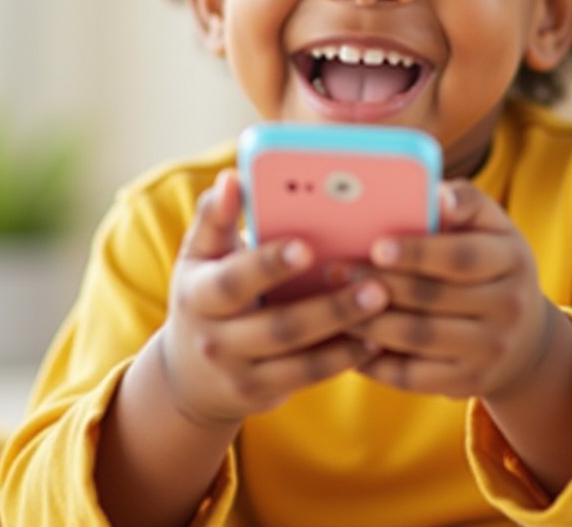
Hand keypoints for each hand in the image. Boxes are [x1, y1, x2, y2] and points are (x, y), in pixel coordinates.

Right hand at [158, 170, 389, 428]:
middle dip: (329, 308)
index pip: (233, 282)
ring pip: (299, 360)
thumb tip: (233, 177)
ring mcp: (238, 374)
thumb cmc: (206, 292)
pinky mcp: (262, 395)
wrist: (187, 373)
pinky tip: (377, 338)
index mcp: (198, 295)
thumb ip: (216, 215)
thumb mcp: (200, 254)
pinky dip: (344, 359)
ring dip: (345, 334)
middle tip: (376, 285)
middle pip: (278, 327)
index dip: (269, 264)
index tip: (307, 245)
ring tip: (384, 307)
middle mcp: (214, 341)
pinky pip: (308, 379)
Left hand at [349, 182, 554, 400]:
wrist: (525, 335)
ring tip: (333, 304)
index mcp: (513, 258)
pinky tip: (348, 342)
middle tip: (335, 271)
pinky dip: (376, 361)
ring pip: (418, 337)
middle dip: (379, 284)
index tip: (376, 245)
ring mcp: (492, 349)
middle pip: (434, 298)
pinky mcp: (471, 383)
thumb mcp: (490, 225)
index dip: (418, 253)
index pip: (462, 257)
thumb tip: (435, 196)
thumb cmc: (489, 259)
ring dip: (369, 322)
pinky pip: (413, 376)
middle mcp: (509, 306)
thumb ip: (463, 202)